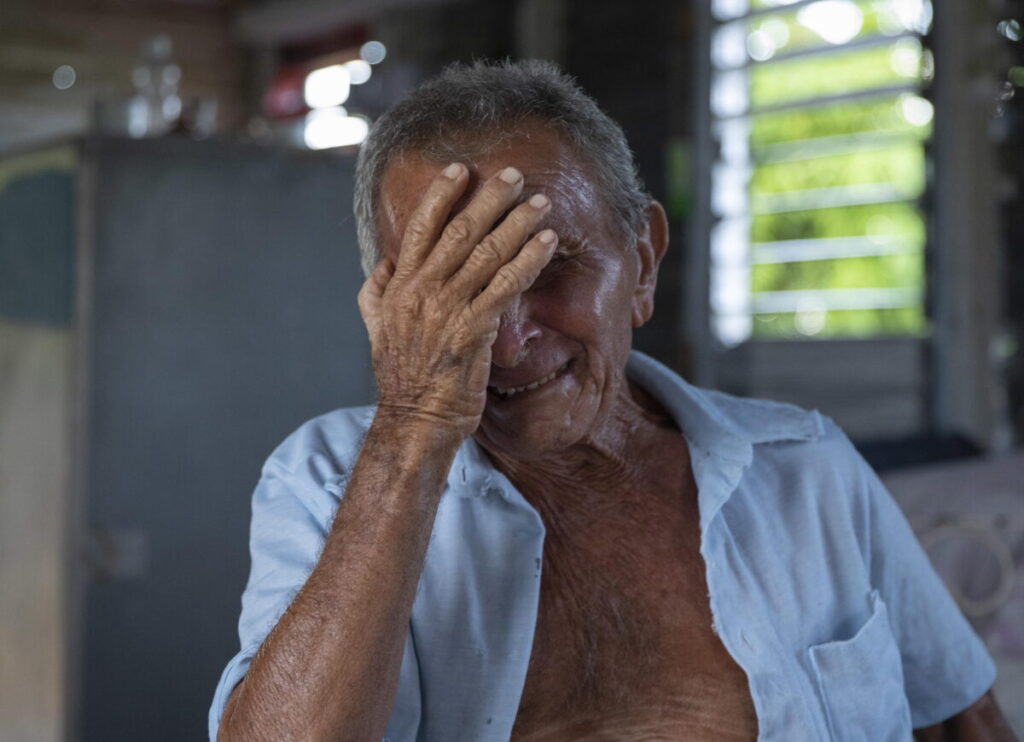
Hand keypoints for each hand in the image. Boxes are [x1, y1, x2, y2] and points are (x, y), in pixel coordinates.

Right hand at [357, 163, 556, 439]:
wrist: (415, 420)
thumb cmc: (403, 378)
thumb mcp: (376, 329)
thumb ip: (376, 292)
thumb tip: (384, 263)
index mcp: (401, 286)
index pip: (421, 229)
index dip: (441, 195)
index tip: (461, 169)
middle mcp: (423, 291)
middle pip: (460, 232)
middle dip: (489, 199)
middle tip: (515, 174)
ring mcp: (447, 310)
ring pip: (486, 254)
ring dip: (517, 224)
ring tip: (541, 202)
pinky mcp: (473, 331)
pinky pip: (505, 287)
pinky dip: (528, 260)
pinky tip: (547, 243)